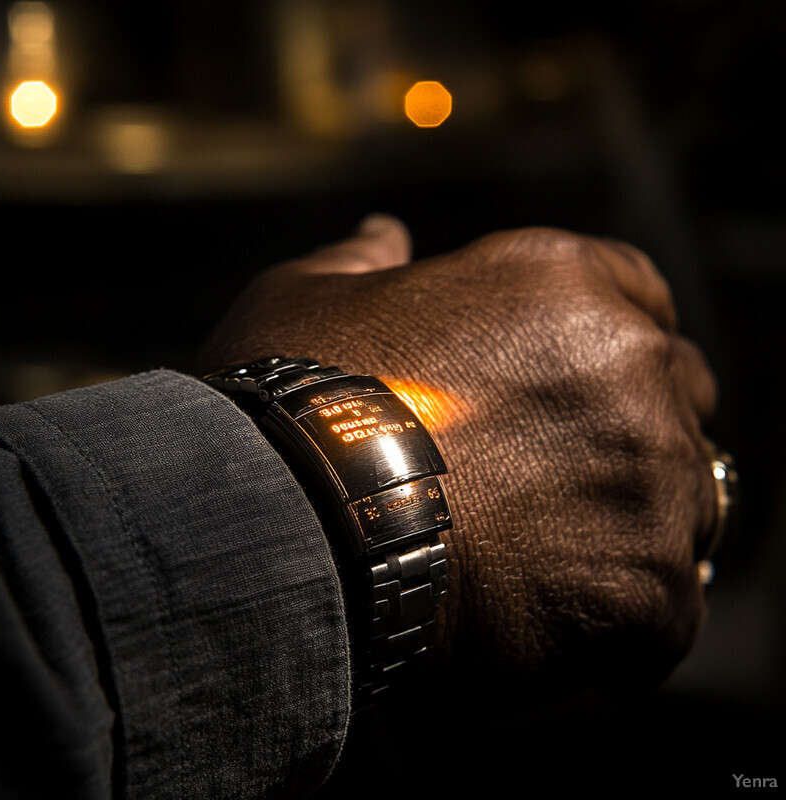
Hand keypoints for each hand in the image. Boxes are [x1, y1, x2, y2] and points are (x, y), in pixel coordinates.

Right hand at [197, 215, 717, 703]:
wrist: (282, 531)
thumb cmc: (291, 411)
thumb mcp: (309, 301)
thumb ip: (363, 260)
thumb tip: (381, 236)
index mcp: (558, 285)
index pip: (636, 297)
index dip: (598, 348)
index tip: (562, 393)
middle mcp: (627, 365)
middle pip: (672, 398)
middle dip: (623, 432)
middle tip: (545, 481)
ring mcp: (649, 475)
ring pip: (681, 497)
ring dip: (626, 520)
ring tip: (540, 556)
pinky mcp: (648, 585)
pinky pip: (668, 597)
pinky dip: (619, 608)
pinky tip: (549, 614)